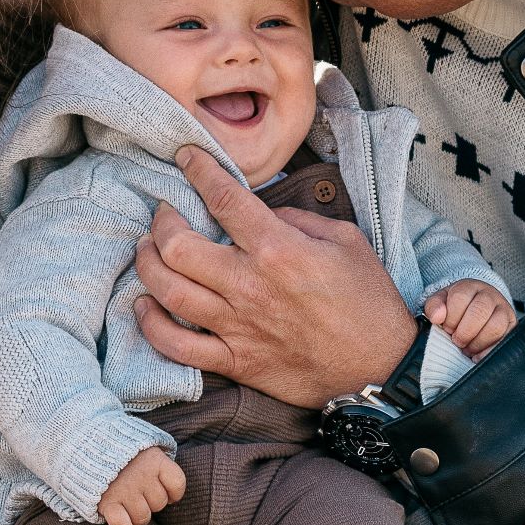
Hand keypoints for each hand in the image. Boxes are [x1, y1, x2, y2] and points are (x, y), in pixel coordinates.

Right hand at [96, 448, 184, 524]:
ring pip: (143, 518)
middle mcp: (141, 475)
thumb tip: (171, 485)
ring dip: (138, 517)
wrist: (85, 443)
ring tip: (129, 506)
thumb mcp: (143, 445)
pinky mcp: (107, 503)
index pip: (177, 483)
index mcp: (154, 459)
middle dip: (151, 502)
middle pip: (159, 503)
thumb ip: (158, 460)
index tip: (165, 490)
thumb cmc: (120, 448)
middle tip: (139, 494)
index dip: (174, 492)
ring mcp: (124, 490)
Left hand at [132, 146, 415, 406]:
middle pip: (179, 247)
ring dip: (147, 266)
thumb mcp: (347, 242)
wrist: (380, 368)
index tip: (185, 157)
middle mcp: (250, 286)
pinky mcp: (236, 362)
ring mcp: (238, 327)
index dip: (198, 171)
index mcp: (279, 250)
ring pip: (169, 293)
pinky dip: (152, 326)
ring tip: (146, 251)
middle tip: (162, 214)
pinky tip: (145, 307)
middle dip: (161, 223)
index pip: (224, 200)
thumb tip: (263, 212)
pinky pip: (178, 347)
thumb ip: (299, 219)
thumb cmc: (368, 302)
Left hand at [425, 279, 516, 355]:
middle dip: (464, 332)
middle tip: (457, 341)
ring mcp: (504, 311)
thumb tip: (436, 317)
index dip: (451, 317)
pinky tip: (478, 355)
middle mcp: (490, 296)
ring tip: (468, 348)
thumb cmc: (456, 310)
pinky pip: (505, 341)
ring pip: (495, 326)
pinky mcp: (512, 328)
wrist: (476, 312)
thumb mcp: (441, 303)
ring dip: (477, 342)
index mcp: (470, 287)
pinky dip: (489, 351)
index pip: (460, 297)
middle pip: (479, 311)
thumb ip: (433, 307)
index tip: (446, 327)